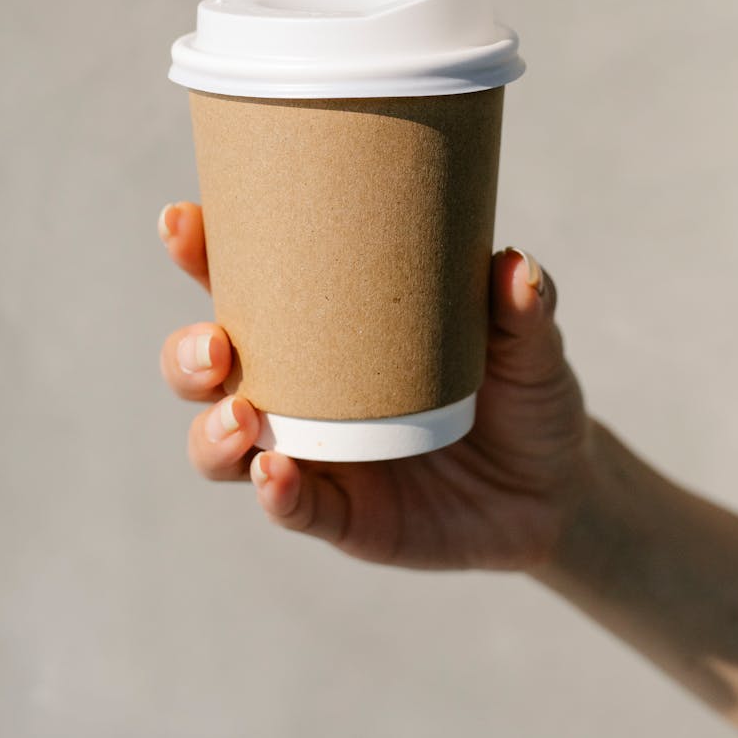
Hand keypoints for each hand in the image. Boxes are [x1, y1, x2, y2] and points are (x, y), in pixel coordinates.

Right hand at [158, 202, 590, 571]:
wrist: (556, 489)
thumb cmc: (521, 391)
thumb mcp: (528, 344)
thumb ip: (523, 307)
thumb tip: (514, 267)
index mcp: (324, 329)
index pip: (246, 286)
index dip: (202, 254)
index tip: (182, 222)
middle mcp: (300, 390)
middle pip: (207, 371)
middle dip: (189, 355)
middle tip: (215, 344)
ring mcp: (313, 455)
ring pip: (225, 446)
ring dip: (214, 432)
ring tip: (241, 418)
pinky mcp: (342, 515)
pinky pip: (295, 508)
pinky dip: (277, 495)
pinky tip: (277, 478)